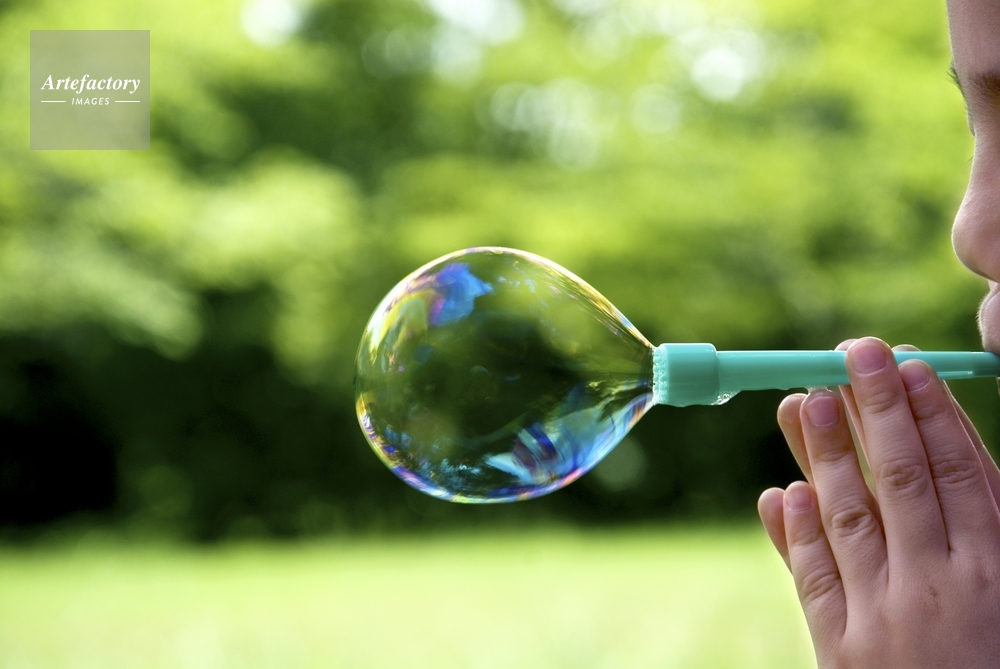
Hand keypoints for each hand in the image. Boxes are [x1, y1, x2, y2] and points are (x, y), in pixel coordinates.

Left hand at [758, 337, 999, 668]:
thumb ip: (984, 530)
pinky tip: (783, 491)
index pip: (961, 474)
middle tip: (854, 351)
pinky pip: (817, 581)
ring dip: (826, 455)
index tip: (910, 364)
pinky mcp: (845, 652)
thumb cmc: (994, 657)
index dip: (934, 415)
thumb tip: (963, 466)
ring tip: (807, 398)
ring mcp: (889, 619)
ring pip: (852, 517)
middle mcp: (944, 588)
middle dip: (879, 410)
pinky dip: (798, 534)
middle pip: (904, 480)